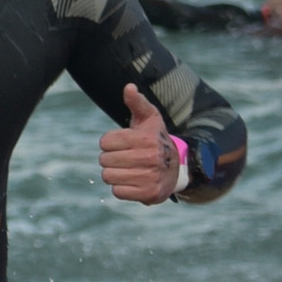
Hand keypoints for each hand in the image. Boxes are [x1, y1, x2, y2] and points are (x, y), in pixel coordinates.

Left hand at [99, 81, 183, 204]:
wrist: (176, 167)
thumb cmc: (155, 139)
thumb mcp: (149, 118)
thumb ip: (137, 102)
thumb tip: (128, 87)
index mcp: (145, 138)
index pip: (105, 142)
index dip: (109, 143)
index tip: (122, 143)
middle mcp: (150, 157)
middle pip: (104, 160)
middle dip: (110, 158)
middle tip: (125, 157)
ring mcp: (150, 176)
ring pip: (108, 176)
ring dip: (114, 173)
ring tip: (127, 169)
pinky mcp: (149, 193)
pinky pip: (117, 192)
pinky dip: (121, 188)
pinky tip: (132, 181)